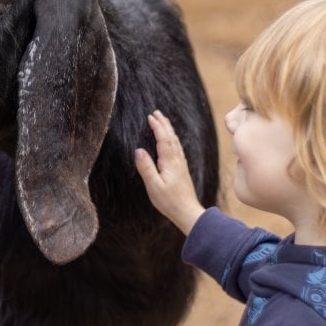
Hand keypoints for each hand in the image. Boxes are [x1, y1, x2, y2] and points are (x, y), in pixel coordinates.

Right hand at [134, 110, 204, 234]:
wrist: (188, 212)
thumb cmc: (169, 202)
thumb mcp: (153, 186)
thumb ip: (146, 168)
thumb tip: (138, 150)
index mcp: (169, 162)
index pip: (163, 139)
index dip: (157, 127)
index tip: (150, 116)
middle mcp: (177, 161)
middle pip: (171, 137)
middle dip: (164, 124)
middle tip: (156, 112)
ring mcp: (181, 165)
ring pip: (176, 142)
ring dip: (169, 130)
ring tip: (163, 122)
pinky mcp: (182, 170)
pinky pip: (178, 149)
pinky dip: (173, 140)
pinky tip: (172, 142)